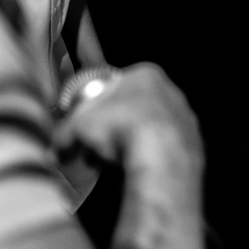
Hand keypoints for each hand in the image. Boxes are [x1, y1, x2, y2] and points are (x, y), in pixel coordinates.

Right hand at [53, 63, 202, 180]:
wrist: (162, 158)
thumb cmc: (120, 128)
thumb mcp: (78, 127)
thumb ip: (64, 135)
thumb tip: (53, 151)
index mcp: (145, 75)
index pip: (116, 85)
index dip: (97, 106)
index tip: (87, 125)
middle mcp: (171, 93)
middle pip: (134, 109)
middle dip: (114, 129)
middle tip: (97, 149)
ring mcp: (185, 119)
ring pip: (151, 132)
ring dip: (131, 147)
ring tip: (113, 166)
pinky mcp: (194, 146)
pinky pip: (165, 153)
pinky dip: (150, 162)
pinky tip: (136, 174)